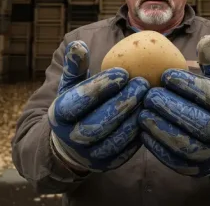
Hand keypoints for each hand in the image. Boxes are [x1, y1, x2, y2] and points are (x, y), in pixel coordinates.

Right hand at [48, 40, 149, 172]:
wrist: (70, 144)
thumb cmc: (76, 104)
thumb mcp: (70, 85)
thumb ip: (74, 67)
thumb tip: (77, 45)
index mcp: (59, 114)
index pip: (79, 100)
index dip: (102, 86)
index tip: (124, 71)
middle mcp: (71, 137)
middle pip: (97, 123)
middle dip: (122, 102)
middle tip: (143, 83)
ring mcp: (89, 154)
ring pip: (113, 139)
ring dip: (133, 117)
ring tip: (149, 97)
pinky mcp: (107, 164)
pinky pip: (126, 151)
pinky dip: (139, 133)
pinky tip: (150, 114)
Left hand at [138, 35, 209, 177]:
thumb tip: (206, 39)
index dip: (189, 85)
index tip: (165, 74)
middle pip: (201, 123)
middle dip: (172, 107)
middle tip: (150, 94)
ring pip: (186, 144)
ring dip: (161, 127)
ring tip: (142, 111)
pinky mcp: (193, 169)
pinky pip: (173, 159)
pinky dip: (155, 144)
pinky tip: (142, 129)